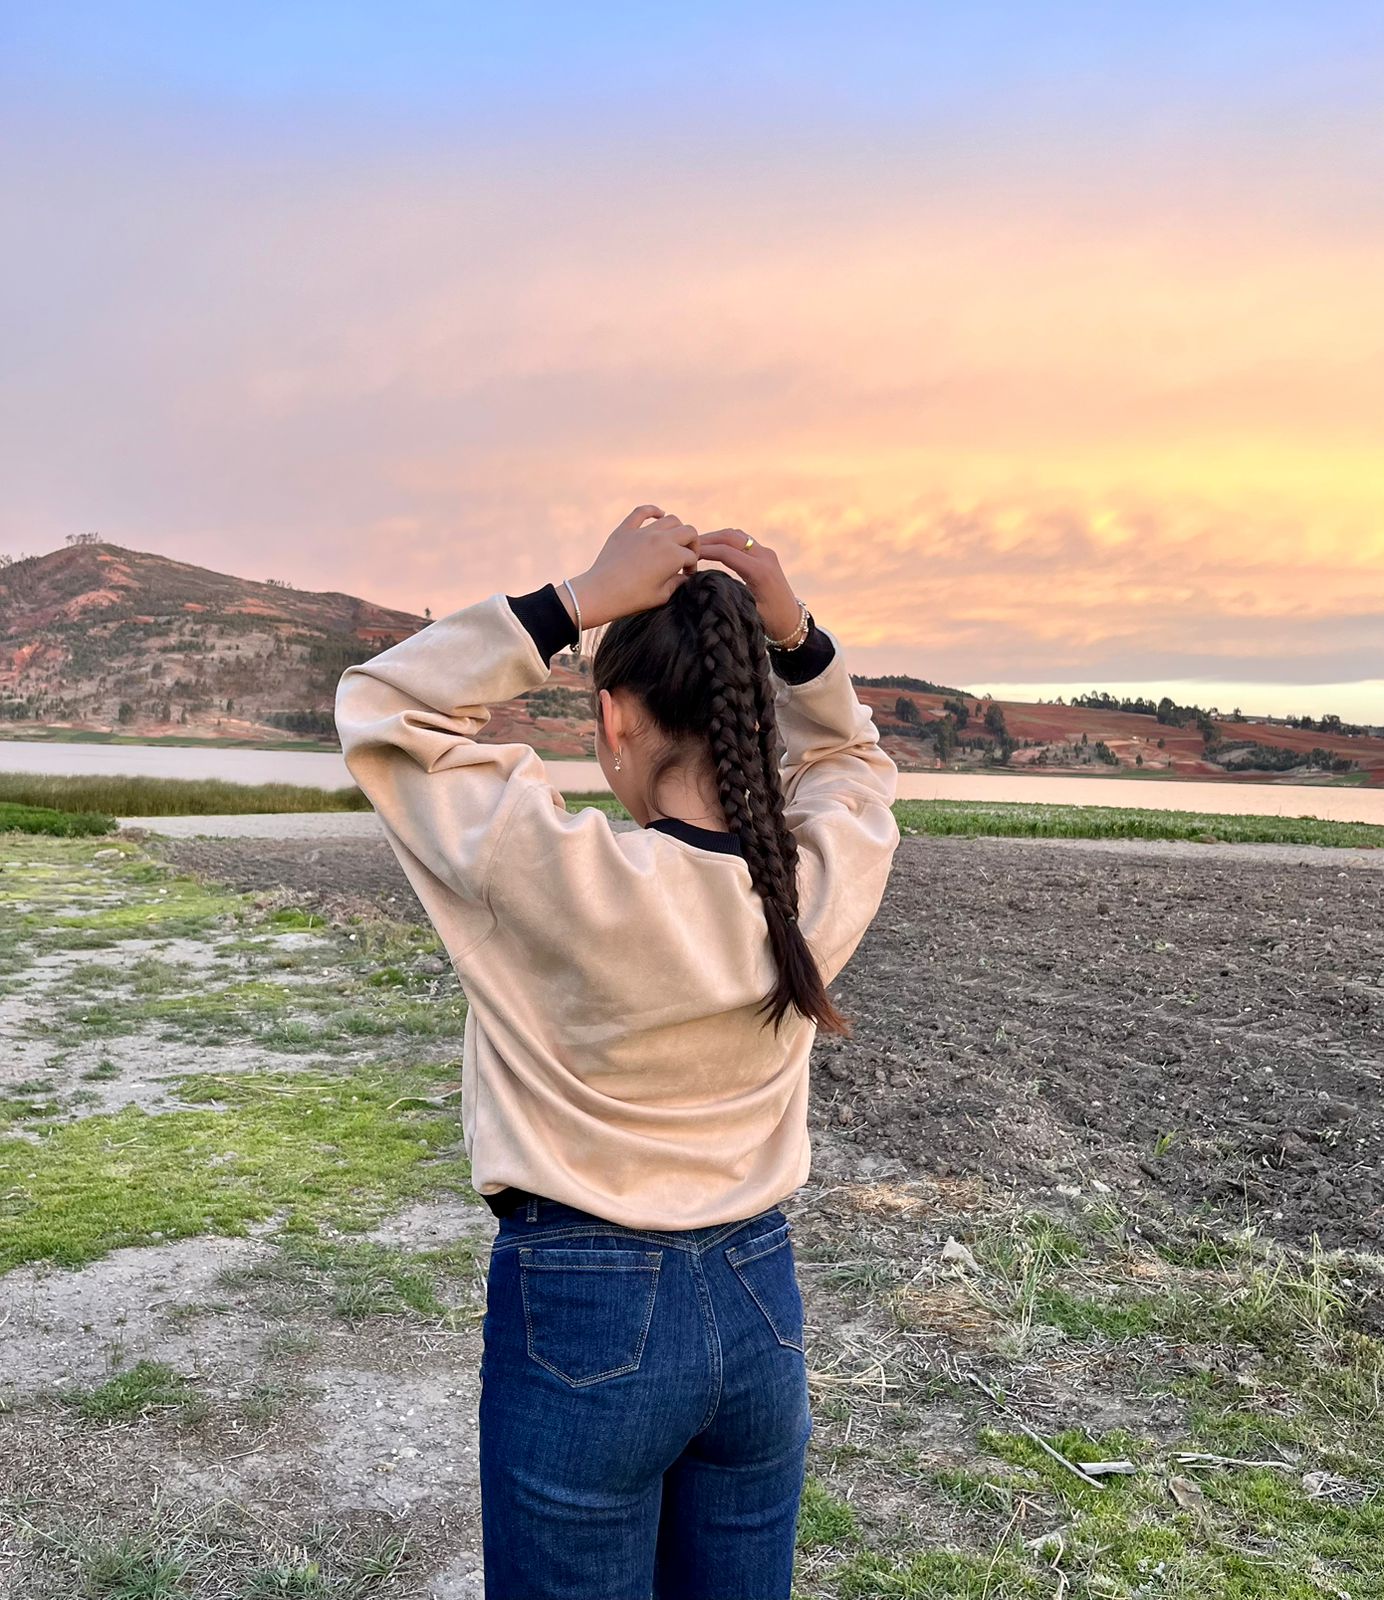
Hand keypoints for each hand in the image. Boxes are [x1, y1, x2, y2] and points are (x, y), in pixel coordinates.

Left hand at [560, 506, 698, 628]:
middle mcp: (662, 539)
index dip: (691, 566)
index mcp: (673, 556)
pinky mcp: (626, 529)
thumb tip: (684, 577)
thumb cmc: (632, 598)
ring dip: (677, 529)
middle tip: (686, 556)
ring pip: (670, 520)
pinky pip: (642, 511)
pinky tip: (659, 514)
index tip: (685, 575)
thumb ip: (677, 583)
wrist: (601, 593)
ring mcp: (643, 532)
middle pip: (689, 532)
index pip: (691, 556)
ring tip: (673, 540)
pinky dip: (653, 510)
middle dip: (692, 544)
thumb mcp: (662, 596)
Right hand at [694, 529, 800, 640]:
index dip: (705, 551)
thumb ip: (728, 595)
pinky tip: (713, 548)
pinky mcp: (766, 554)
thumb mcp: (747, 611)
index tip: (688, 555)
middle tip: (689, 545)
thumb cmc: (770, 622)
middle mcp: (765, 557)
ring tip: (698, 546)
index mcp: (759, 572)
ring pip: (737, 535)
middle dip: (708, 539)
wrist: (792, 621)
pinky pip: (742, 540)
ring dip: (717, 537)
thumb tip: (704, 585)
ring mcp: (766, 553)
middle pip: (731, 537)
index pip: (726, 552)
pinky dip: (726, 541)